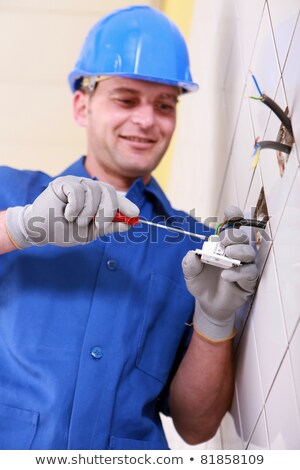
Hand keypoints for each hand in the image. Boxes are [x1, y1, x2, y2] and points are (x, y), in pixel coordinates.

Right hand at [5, 176, 138, 247]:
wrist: (41, 231)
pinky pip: (78, 192)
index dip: (126, 204)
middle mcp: (89, 188)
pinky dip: (75, 207)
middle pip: (108, 192)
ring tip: (77, 222)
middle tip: (99, 225)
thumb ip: (109, 226)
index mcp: (97, 198)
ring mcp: (76, 183)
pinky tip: (68, 214)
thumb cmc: (65, 230)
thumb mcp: (91, 232)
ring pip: (94, 192)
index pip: (115, 197)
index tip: (135, 214)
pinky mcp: (64, 182)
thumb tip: (129, 223)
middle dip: (108, 211)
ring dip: (88, 213)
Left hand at [182, 206, 257, 340]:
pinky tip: (226, 275)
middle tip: (223, 243)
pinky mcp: (248, 279)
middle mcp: (235, 250)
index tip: (230, 213)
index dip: (234, 215)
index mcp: (221, 243)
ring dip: (239, 251)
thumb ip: (189, 263)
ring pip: (250, 252)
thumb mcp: (190, 273)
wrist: (207, 303)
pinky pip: (250, 271)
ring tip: (228, 257)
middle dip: (233, 236)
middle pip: (242, 236)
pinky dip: (239, 272)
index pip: (232, 224)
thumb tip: (193, 254)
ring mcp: (244, 264)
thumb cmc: (201, 283)